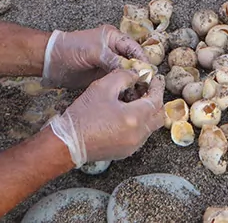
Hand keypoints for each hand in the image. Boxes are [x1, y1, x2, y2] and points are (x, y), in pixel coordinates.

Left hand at [43, 26, 144, 88]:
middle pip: (133, 62)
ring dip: (132, 82)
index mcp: (114, 37)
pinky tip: (127, 97)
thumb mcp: (94, 52)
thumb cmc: (71, 49)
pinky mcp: (102, 76)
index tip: (149, 73)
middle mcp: (114, 50)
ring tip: (138, 94)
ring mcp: (108, 63)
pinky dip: (123, 89)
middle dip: (139, 73)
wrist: (51, 60)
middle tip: (146, 87)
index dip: (142, 60)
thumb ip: (113, 59)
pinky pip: (117, 82)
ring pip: (126, 73)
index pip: (134, 48)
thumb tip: (130, 69)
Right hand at [47, 70, 164, 166]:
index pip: (156, 100)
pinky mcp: (125, 152)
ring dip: (148, 113)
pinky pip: (141, 136)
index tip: (155, 79)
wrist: (68, 143)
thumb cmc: (83, 115)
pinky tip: (127, 115)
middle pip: (159, 116)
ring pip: (151, 127)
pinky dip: (140, 124)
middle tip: (148, 89)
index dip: (157, 87)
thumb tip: (136, 75)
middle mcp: (138, 134)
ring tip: (136, 101)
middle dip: (156, 101)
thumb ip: (123, 77)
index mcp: (134, 118)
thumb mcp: (102, 87)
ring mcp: (133, 146)